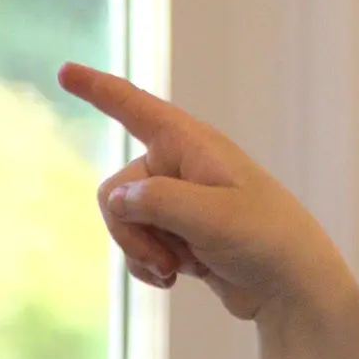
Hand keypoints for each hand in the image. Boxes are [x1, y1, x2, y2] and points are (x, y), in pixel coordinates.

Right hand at [58, 61, 352, 322]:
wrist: (293, 288)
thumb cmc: (265, 239)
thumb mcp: (210, 216)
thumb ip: (156, 200)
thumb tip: (118, 198)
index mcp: (193, 145)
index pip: (137, 109)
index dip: (99, 89)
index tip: (65, 70)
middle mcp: (182, 166)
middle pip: (116, 190)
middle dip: (129, 229)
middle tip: (168, 257)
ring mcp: (180, 202)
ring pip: (123, 221)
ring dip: (142, 251)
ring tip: (178, 269)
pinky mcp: (180, 234)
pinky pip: (138, 245)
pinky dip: (148, 265)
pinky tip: (174, 279)